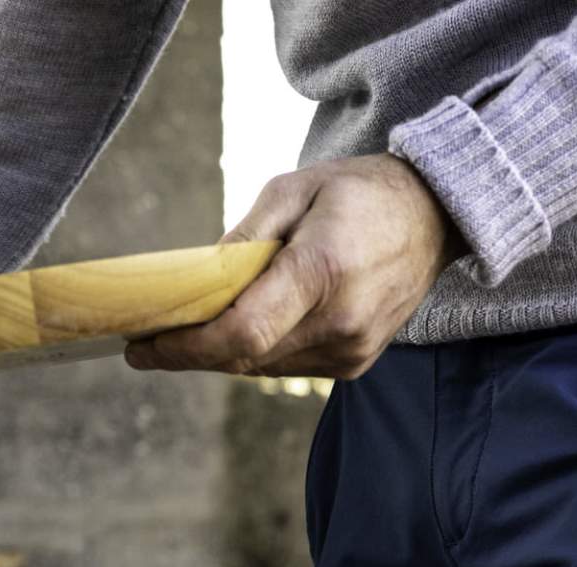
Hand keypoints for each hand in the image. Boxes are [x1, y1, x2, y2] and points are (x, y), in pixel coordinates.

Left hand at [128, 154, 464, 379]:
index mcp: (322, 273)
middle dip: (189, 353)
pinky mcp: (356, 362)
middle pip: (242, 357)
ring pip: (260, 366)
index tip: (140, 348)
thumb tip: (195, 280)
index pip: (239, 332)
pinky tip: (236, 330)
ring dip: (219, 354)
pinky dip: (254, 351)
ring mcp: (351, 349)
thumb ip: (242, 239)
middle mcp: (339, 322)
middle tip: (147, 341)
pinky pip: (285, 366)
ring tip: (186, 332)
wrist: (436, 214)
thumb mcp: (293, 190)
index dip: (184, 349)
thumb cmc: (358, 193)